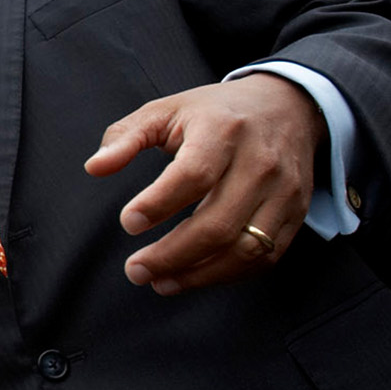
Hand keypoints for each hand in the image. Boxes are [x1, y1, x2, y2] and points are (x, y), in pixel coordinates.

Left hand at [84, 74, 323, 295]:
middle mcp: (260, 163)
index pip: (193, 174)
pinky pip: (265, 256)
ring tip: (160, 282)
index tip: (128, 223)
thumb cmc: (213, 113)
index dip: (159, 203)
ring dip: (199, 274)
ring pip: (246, 248)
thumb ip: (126, 137)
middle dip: (172, 255)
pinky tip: (194, 276)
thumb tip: (94, 168)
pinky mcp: (296, 213)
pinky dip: (228, 274)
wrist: (287, 107)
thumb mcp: (165, 110)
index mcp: (223, 131)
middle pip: (218, 222)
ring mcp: (284, 191)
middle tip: (135, 270)